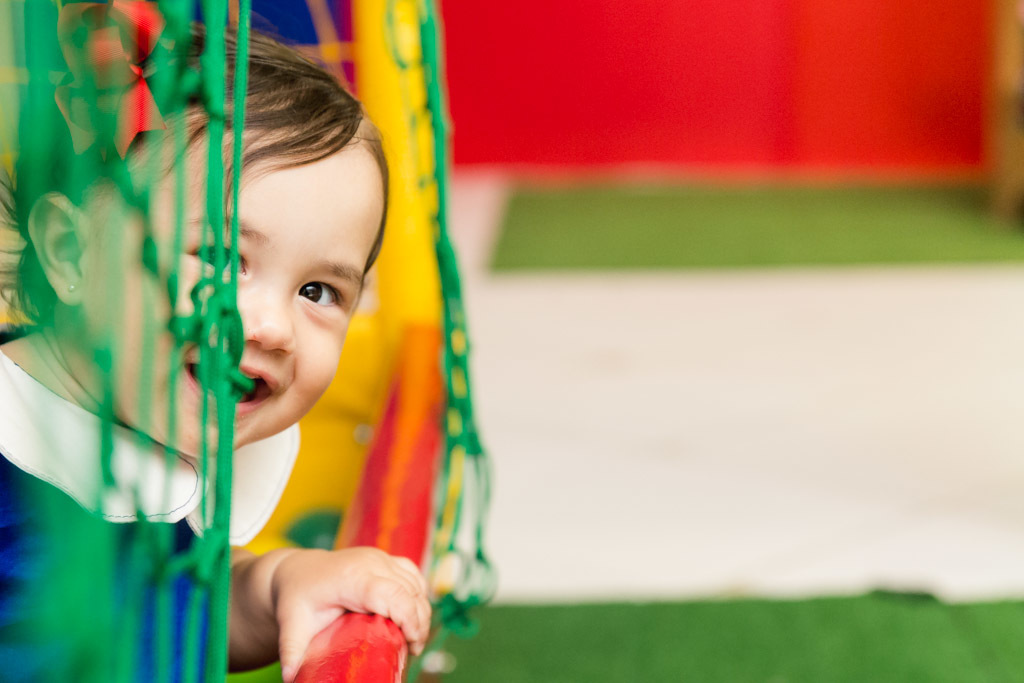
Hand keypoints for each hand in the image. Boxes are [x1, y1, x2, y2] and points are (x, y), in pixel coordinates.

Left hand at [230, 546, 430, 681]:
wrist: (298, 572)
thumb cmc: (297, 598)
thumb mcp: (292, 626)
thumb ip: (293, 651)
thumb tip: (289, 679)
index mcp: (352, 577)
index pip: (393, 594)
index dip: (409, 619)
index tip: (411, 646)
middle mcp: (371, 563)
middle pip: (410, 591)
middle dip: (418, 624)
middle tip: (411, 652)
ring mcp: (381, 558)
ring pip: (416, 584)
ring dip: (421, 613)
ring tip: (411, 641)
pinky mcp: (387, 560)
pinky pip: (414, 577)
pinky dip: (419, 598)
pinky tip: (412, 619)